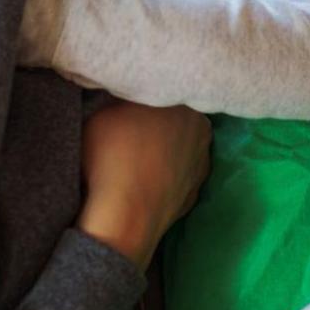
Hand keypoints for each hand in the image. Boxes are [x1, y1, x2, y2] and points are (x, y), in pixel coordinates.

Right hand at [77, 101, 209, 269]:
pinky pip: (174, 179)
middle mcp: (202, 135)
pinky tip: (140, 183)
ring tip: (131, 161)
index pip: (167, 92)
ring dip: (160, 154)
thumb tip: (127, 96)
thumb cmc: (113, 154)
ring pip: (177, 152)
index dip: (145, 97)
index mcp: (187, 106)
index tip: (126, 105)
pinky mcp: (192, 198)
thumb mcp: (107, 109)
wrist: (123, 216)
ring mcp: (200, 169)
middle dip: (156, 125)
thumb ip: (125, 98)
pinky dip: (161, 179)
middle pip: (176, 122)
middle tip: (126, 131)